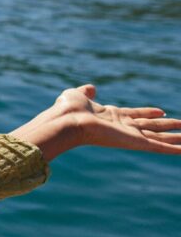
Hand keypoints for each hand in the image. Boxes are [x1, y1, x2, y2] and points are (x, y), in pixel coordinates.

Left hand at [11, 84, 179, 161]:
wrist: (66, 121)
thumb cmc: (67, 109)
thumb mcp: (78, 95)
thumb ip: (86, 92)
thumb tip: (91, 87)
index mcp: (111, 116)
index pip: (135, 114)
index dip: (148, 113)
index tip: (162, 111)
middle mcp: (122, 127)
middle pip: (150, 127)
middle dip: (167, 126)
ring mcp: (129, 136)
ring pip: (158, 138)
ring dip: (176, 138)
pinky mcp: (133, 143)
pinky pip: (158, 146)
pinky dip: (173, 149)